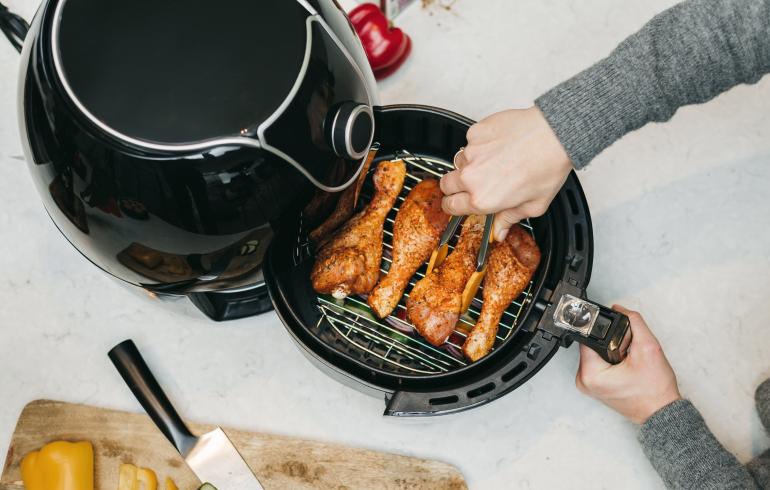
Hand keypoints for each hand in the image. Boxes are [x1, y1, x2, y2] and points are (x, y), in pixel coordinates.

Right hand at [439, 107, 572, 240]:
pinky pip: (470, 141)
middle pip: (446, 184)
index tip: (455, 203)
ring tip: (492, 161)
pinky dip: (480, 144)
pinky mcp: (475, 133)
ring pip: (459, 162)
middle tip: (472, 183)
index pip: (451, 206)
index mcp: (483, 199)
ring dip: (469, 164)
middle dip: (455, 186)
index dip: (452, 206)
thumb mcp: (533, 205)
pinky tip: (498, 145)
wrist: (554, 134)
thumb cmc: (547, 167)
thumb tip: (499, 231)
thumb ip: (510, 219)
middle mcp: (472, 177)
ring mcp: (471, 153)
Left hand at [575, 305, 681, 423]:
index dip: (605, 330)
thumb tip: (620, 309)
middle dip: (611, 342)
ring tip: (628, 360)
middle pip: (592, 345)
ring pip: (596, 353)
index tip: (620, 335)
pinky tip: (624, 366)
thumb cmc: (655, 391)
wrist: (661, 412)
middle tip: (628, 352)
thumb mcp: (649, 348)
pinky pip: (598, 364)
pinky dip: (610, 361)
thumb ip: (634, 323)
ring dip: (611, 351)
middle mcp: (584, 381)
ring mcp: (588, 385)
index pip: (588, 338)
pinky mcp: (594, 386)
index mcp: (591, 374)